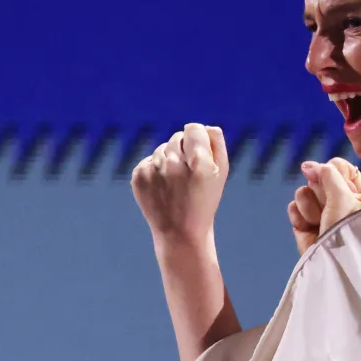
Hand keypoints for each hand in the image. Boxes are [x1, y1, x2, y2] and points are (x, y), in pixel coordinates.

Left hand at [131, 123, 228, 246]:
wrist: (180, 232)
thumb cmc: (205, 200)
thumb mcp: (221, 174)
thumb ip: (217, 144)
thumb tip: (206, 127)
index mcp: (198, 162)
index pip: (193, 128)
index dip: (198, 137)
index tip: (199, 150)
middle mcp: (174, 164)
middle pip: (177, 137)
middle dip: (184, 149)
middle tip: (189, 173)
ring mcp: (154, 171)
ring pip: (162, 149)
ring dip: (170, 160)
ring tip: (176, 183)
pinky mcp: (139, 177)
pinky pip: (149, 161)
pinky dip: (156, 170)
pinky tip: (164, 188)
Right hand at [288, 157, 360, 254]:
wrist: (337, 265)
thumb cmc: (350, 231)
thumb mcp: (344, 196)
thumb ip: (327, 174)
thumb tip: (307, 165)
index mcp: (360, 194)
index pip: (341, 168)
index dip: (331, 169)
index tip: (331, 177)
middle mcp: (341, 203)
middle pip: (320, 179)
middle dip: (320, 192)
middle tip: (329, 208)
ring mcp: (321, 215)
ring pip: (304, 192)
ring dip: (309, 205)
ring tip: (319, 222)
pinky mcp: (305, 227)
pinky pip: (294, 208)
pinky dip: (298, 215)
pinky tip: (307, 226)